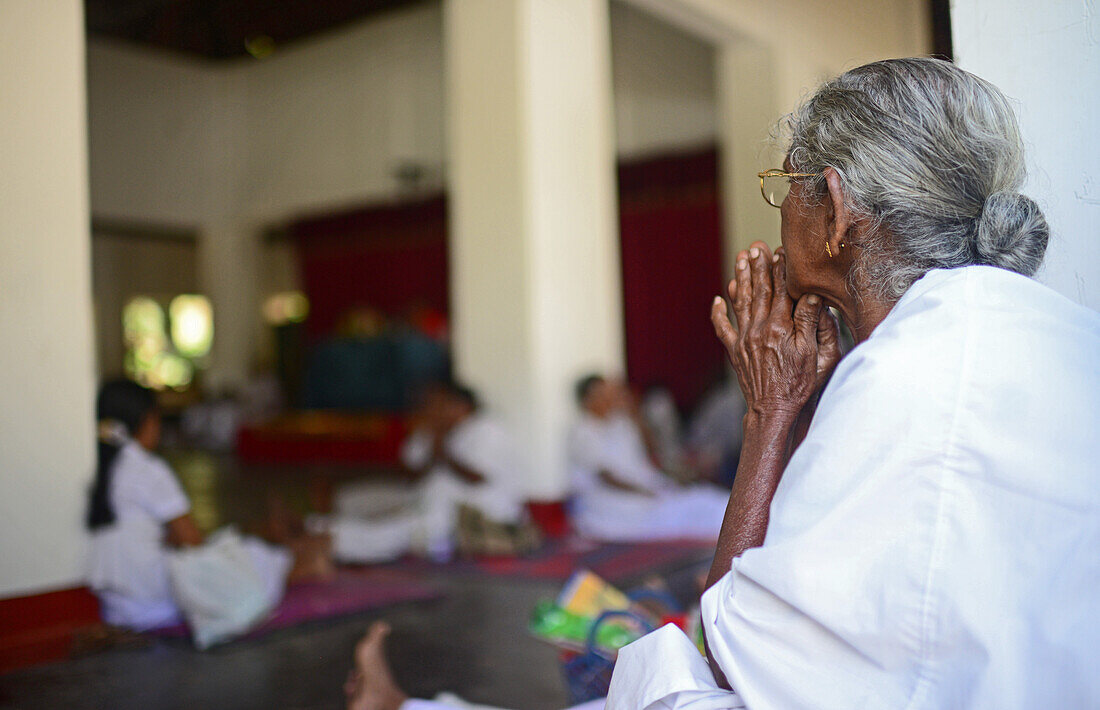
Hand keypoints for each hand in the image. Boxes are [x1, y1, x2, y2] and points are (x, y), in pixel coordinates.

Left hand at [711, 243, 840, 420]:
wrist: (773, 410)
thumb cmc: (801, 385)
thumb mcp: (818, 355)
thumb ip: (813, 324)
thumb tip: (811, 297)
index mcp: (780, 327)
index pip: (781, 291)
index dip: (780, 269)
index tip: (780, 251)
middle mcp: (759, 329)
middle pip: (758, 291)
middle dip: (758, 267)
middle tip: (755, 247)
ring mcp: (744, 340)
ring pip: (740, 303)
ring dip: (739, 279)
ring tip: (740, 260)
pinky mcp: (734, 352)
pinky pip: (722, 329)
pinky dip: (718, 313)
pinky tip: (717, 299)